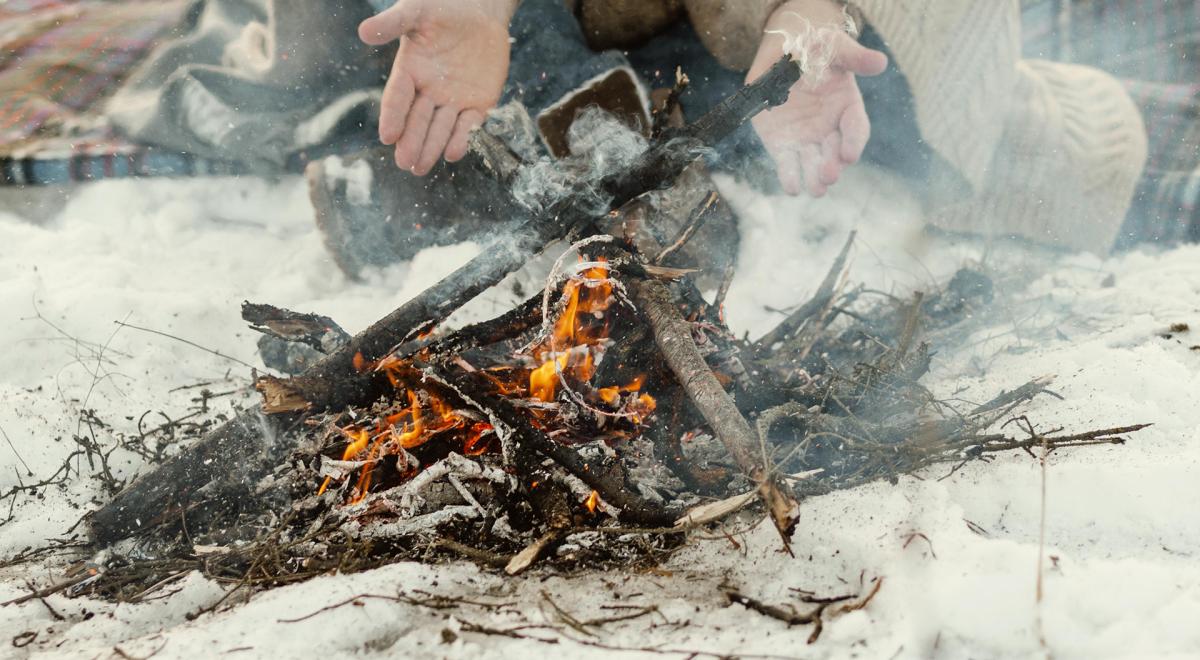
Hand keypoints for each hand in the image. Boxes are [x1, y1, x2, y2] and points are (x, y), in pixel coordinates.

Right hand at [359, 0, 514, 173]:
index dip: (393, 116)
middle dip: (411, 142)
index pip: (398, 97)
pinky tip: (453, 153)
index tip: (387, 136)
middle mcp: (429, 91)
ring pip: (441, 128)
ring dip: (431, 148)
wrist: (480, 10)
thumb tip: (364, 32)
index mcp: (410, 71)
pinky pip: (469, 124)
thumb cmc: (444, 7)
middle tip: (405, 162)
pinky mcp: (478, 103)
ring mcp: (454, 100)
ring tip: (421, 167)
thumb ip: (393, 23)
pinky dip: (462, 138)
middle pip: (418, 120)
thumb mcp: (417, 11)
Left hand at [748, 0, 887, 196]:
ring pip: (814, 164)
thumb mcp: (834, 47)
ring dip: (815, 178)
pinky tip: (792, 188)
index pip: (856, 128)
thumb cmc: (814, 49)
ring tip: (817, 189)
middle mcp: (830, 129)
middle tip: (830, 176)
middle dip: (833, 165)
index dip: (854, 141)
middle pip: (835, 152)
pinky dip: (790, 177)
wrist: (782, 54)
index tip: (849, 154)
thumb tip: (880, 62)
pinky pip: (787, 165)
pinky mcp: (783, 146)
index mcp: (847, 107)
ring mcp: (807, 140)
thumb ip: (853, 57)